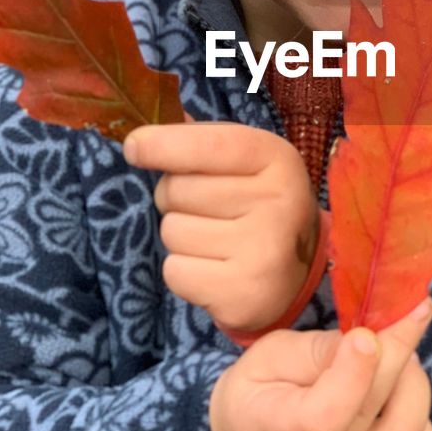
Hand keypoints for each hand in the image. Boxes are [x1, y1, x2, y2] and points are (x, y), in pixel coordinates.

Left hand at [123, 116, 320, 333]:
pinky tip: (213, 270)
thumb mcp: (244, 163)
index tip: (133, 147)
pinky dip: (183, 272)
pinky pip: (175, 272)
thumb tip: (141, 136)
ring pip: (172, 232)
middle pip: (177, 190)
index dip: (162, 144)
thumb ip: (200, 142)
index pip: (209, 144)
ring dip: (180, 238)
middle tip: (205, 211)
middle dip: (174, 199)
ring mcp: (263, 251)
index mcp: (277, 159)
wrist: (297, 273)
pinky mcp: (243, 294)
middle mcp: (276, 202)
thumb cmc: (256, 205)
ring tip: (214, 242)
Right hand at [208, 299, 431, 430]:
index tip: (366, 334)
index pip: (323, 418)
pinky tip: (402, 402)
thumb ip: (321, 350)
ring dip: (414, 386)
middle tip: (401, 319)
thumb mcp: (272, 354)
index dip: (353, 375)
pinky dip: (423, 425)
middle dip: (396, 356)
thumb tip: (376, 340)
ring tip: (401, 360)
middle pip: (372, 417)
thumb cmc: (260, 389)